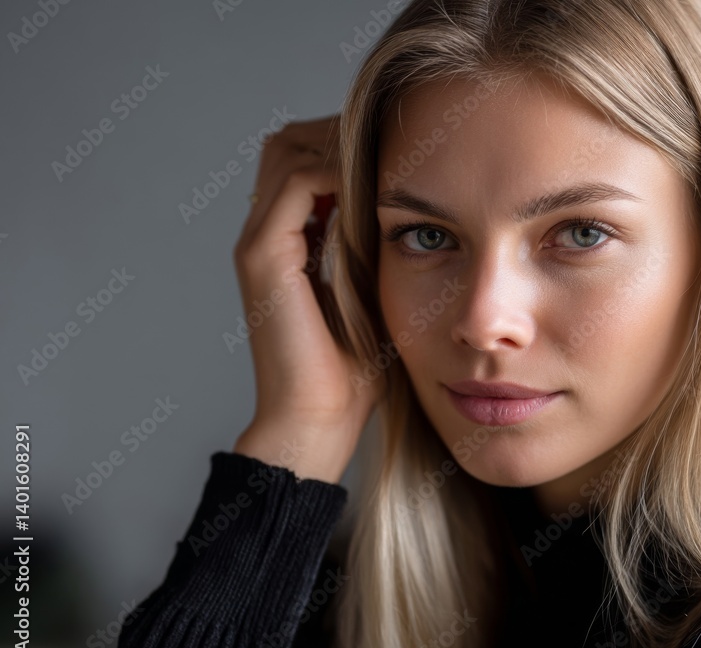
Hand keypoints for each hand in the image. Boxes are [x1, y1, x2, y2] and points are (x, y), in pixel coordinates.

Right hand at [230, 114, 377, 483]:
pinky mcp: (263, 257)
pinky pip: (297, 184)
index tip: (396, 152)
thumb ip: (368, 250)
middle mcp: (264, 236)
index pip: (301, 161)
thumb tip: (402, 211)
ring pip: (288, 151)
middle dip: (339, 135)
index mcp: (284, 243)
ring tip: (388, 162)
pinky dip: (336, 173)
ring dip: (339, 147)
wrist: (321, 418)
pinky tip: (378, 188)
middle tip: (392, 146)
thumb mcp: (369, 294)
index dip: (342, 146)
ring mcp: (258, 244)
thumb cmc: (351, 369)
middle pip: (288, 144)